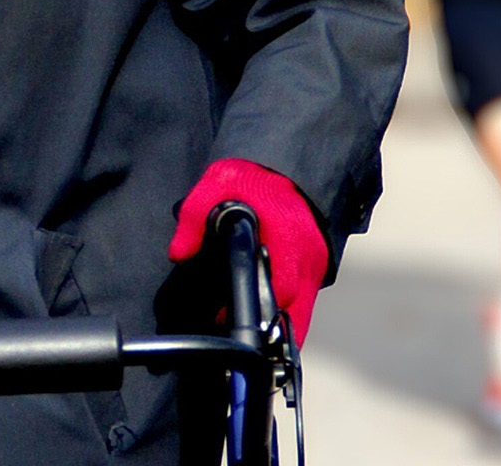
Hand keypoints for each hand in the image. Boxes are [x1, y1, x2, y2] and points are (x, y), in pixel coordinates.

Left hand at [166, 157, 330, 342]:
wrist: (284, 163)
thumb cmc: (252, 177)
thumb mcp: (215, 187)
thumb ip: (195, 219)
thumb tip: (180, 253)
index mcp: (286, 238)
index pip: (278, 291)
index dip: (249, 311)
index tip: (225, 318)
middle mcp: (307, 256)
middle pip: (296, 314)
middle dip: (271, 332)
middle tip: (240, 336)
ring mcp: (317, 262)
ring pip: (304, 311)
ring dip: (283, 326)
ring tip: (254, 334)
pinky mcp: (320, 264)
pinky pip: (307, 299)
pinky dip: (290, 310)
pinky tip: (268, 313)